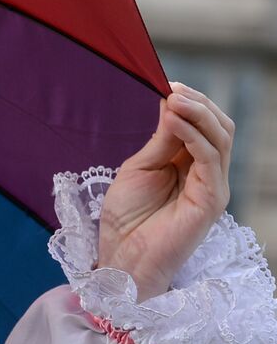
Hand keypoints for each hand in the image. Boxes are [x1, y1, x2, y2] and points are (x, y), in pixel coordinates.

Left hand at [96, 82, 234, 301]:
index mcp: (190, 165)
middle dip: (198, 102)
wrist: (122, 260)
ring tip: (174, 99)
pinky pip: (210, 157)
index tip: (167, 82)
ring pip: (220, 137)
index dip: (188, 101)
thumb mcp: (139, 169)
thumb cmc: (126, 220)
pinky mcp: (212, 199)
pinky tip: (174, 121)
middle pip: (219, 126)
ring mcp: (213, 186)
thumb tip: (171, 101)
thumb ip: (160, 139)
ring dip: (198, 113)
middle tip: (173, 87)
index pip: (203, 124)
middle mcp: (207, 174)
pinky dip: (194, 134)